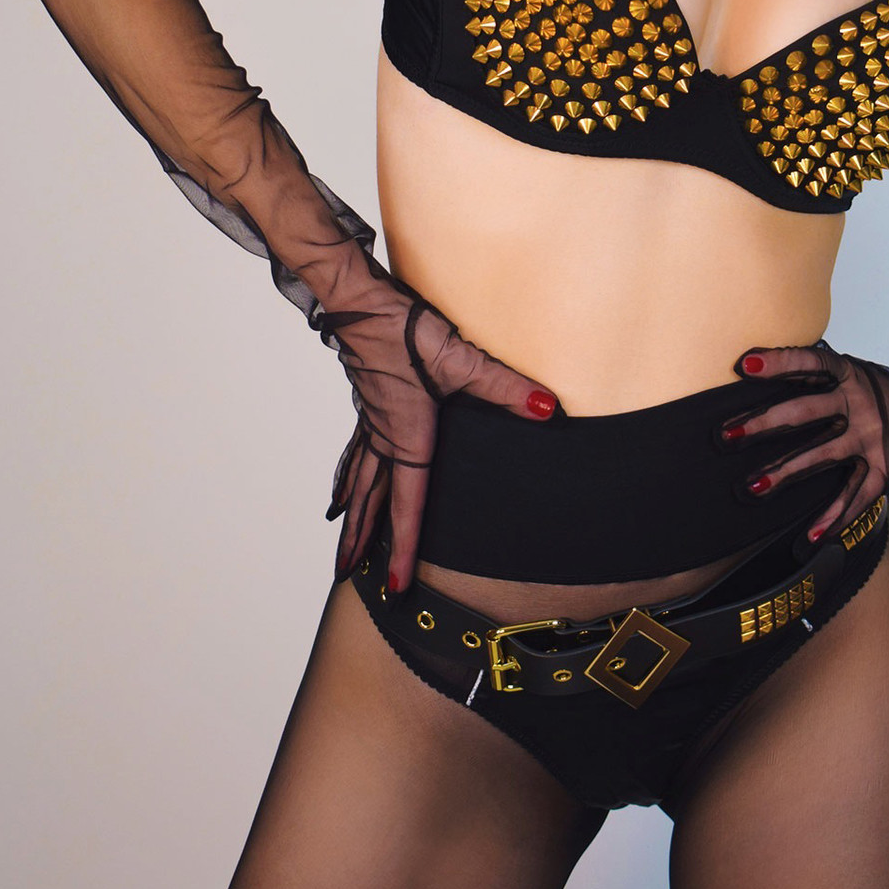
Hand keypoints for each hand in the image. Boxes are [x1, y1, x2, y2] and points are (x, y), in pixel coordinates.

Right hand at [324, 292, 558, 590]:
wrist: (359, 301)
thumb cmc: (404, 330)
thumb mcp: (461, 359)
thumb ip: (506, 387)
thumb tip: (547, 410)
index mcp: (406, 436)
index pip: (407, 504)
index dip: (402, 548)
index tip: (395, 586)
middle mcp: (384, 435)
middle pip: (370, 501)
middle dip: (361, 541)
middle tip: (348, 577)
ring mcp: (372, 419)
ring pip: (358, 479)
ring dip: (351, 514)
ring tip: (341, 541)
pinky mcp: (368, 401)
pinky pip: (355, 453)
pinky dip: (347, 477)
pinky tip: (342, 487)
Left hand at [722, 338, 888, 543]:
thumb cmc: (888, 395)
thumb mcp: (857, 376)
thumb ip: (820, 381)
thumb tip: (764, 376)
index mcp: (848, 373)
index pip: (811, 361)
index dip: (780, 361)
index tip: (746, 364)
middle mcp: (859, 401)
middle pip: (805, 410)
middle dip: (764, 423)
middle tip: (727, 434)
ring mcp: (872, 435)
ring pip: (822, 455)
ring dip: (786, 472)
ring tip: (754, 487)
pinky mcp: (887, 467)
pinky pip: (856, 495)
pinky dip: (834, 517)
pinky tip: (812, 535)